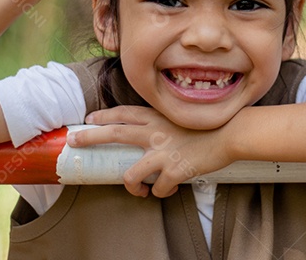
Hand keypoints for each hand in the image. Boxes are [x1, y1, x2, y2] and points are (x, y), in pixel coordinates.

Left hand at [67, 106, 233, 197]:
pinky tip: (170, 189)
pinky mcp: (174, 171)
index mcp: (158, 117)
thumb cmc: (210, 125)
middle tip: (74, 140)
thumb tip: (154, 136)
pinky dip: (162, 192)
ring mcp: (163, 153)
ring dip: (132, 186)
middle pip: (115, 133)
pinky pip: (159, 189)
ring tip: (139, 189)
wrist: (231, 133)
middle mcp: (156, 133)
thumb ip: (165, 124)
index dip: (104, 116)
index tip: (89, 119)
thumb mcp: (183, 117)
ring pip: (131, 174)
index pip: (124, 113)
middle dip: (91, 137)